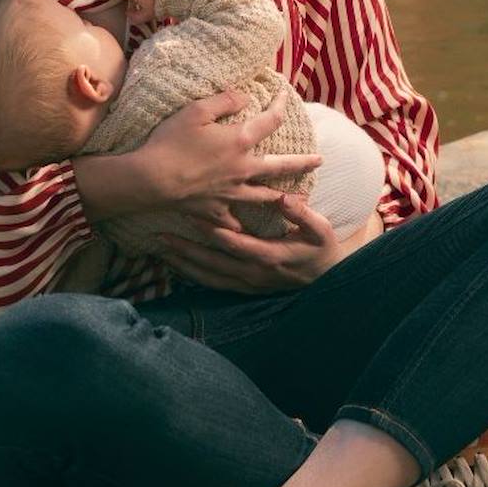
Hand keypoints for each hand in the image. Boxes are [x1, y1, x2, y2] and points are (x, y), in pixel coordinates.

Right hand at [139, 85, 322, 231]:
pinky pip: (234, 221)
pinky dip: (241, 224)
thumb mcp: (196, 111)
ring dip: (281, 197)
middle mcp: (242, 169)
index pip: (270, 120)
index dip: (281, 105)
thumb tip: (245, 97)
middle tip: (319, 161)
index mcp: (240, 141)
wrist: (151, 181)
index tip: (286, 96)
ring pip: (264, 197)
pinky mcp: (215, 210)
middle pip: (280, 166)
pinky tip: (244, 226)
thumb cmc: (171, 142)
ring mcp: (231, 193)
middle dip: (302, 163)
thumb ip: (224, 100)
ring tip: (297, 199)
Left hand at [161, 191, 345, 292]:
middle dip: (186, 251)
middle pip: (212, 263)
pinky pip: (214, 284)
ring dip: (184, 265)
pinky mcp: (244, 288)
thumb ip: (302, 215)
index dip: (211, 231)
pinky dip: (194, 276)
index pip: (234, 243)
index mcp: (269, 256)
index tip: (191, 215)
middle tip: (160, 238)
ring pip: (209, 277)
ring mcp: (247, 284)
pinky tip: (177, 268)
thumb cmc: (321, 249)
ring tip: (161, 253)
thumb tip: (284, 198)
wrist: (326, 279)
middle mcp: (253, 274)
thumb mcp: (320, 230)